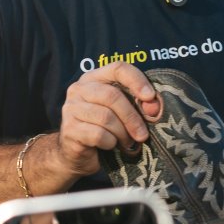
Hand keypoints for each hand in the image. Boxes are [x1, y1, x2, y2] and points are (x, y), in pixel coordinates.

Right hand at [53, 63, 161, 178]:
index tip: (150, 97)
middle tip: (143, 134)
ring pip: (105, 117)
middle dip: (132, 117)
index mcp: (94, 78)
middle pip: (112, 95)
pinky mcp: (69, 129)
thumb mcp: (122, 113)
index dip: (137, 80)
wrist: (77, 155)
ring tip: (126, 142)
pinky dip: (111, 143)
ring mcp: (71, 108)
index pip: (118, 68)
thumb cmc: (105, 129)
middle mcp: (79, 88)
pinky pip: (98, 134)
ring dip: (122, 133)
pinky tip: (110, 146)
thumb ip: (138, 106)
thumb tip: (154, 108)